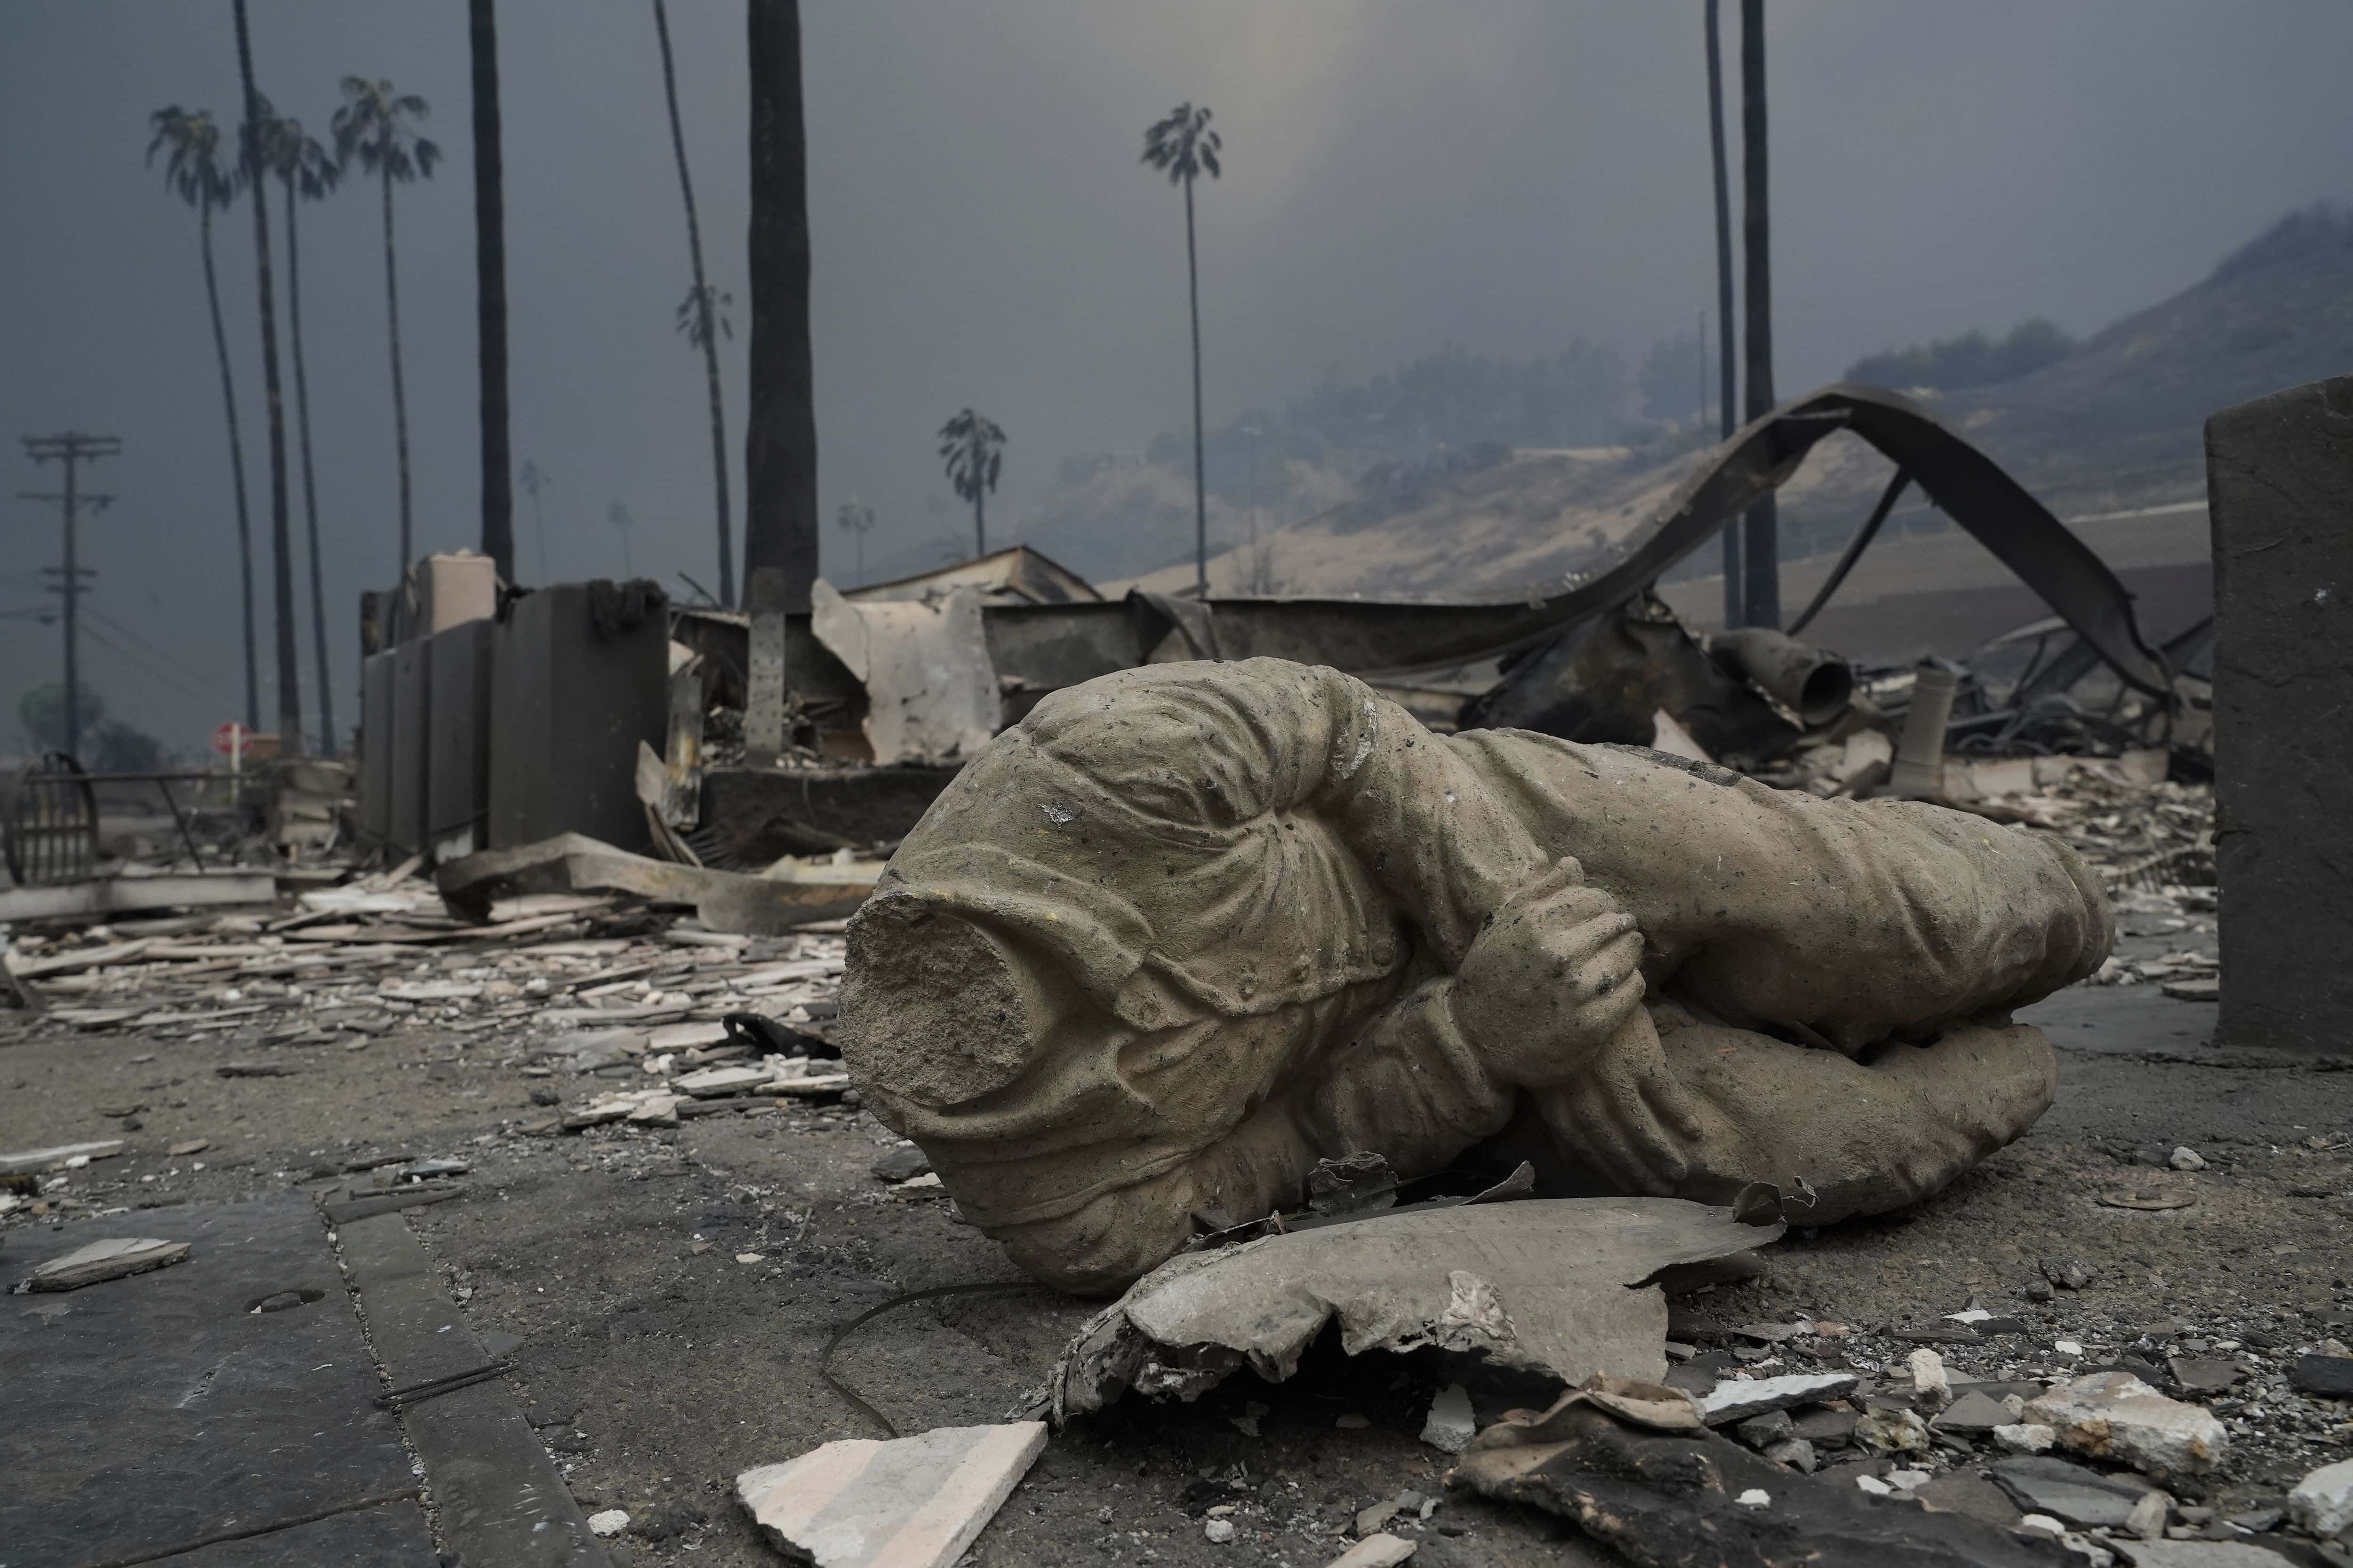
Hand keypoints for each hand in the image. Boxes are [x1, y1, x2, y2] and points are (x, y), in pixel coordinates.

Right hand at [1452, 856, 1648, 1087]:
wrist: (1474, 1040)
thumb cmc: (1488, 978)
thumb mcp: (1499, 927)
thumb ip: (1537, 891)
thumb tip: (1573, 864)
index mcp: (1534, 923)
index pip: (1593, 897)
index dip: (1601, 903)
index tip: (1599, 912)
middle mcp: (1558, 953)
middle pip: (1615, 922)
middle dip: (1618, 924)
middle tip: (1614, 933)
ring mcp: (1578, 990)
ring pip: (1628, 952)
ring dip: (1628, 950)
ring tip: (1620, 954)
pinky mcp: (1593, 1023)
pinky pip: (1633, 987)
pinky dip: (1632, 981)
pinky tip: (1618, 983)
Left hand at [1534, 1004, 1705, 1192]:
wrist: (1577, 986)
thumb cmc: (1561, 1035)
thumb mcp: (1547, 1079)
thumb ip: (1558, 1121)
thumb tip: (1567, 1158)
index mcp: (1559, 1106)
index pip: (1588, 1151)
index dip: (1612, 1173)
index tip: (1632, 1190)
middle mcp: (1585, 1100)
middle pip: (1616, 1146)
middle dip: (1639, 1172)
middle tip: (1663, 1192)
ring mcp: (1613, 1079)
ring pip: (1641, 1127)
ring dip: (1661, 1153)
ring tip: (1680, 1172)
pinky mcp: (1639, 1058)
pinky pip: (1664, 1094)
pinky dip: (1679, 1113)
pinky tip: (1693, 1131)